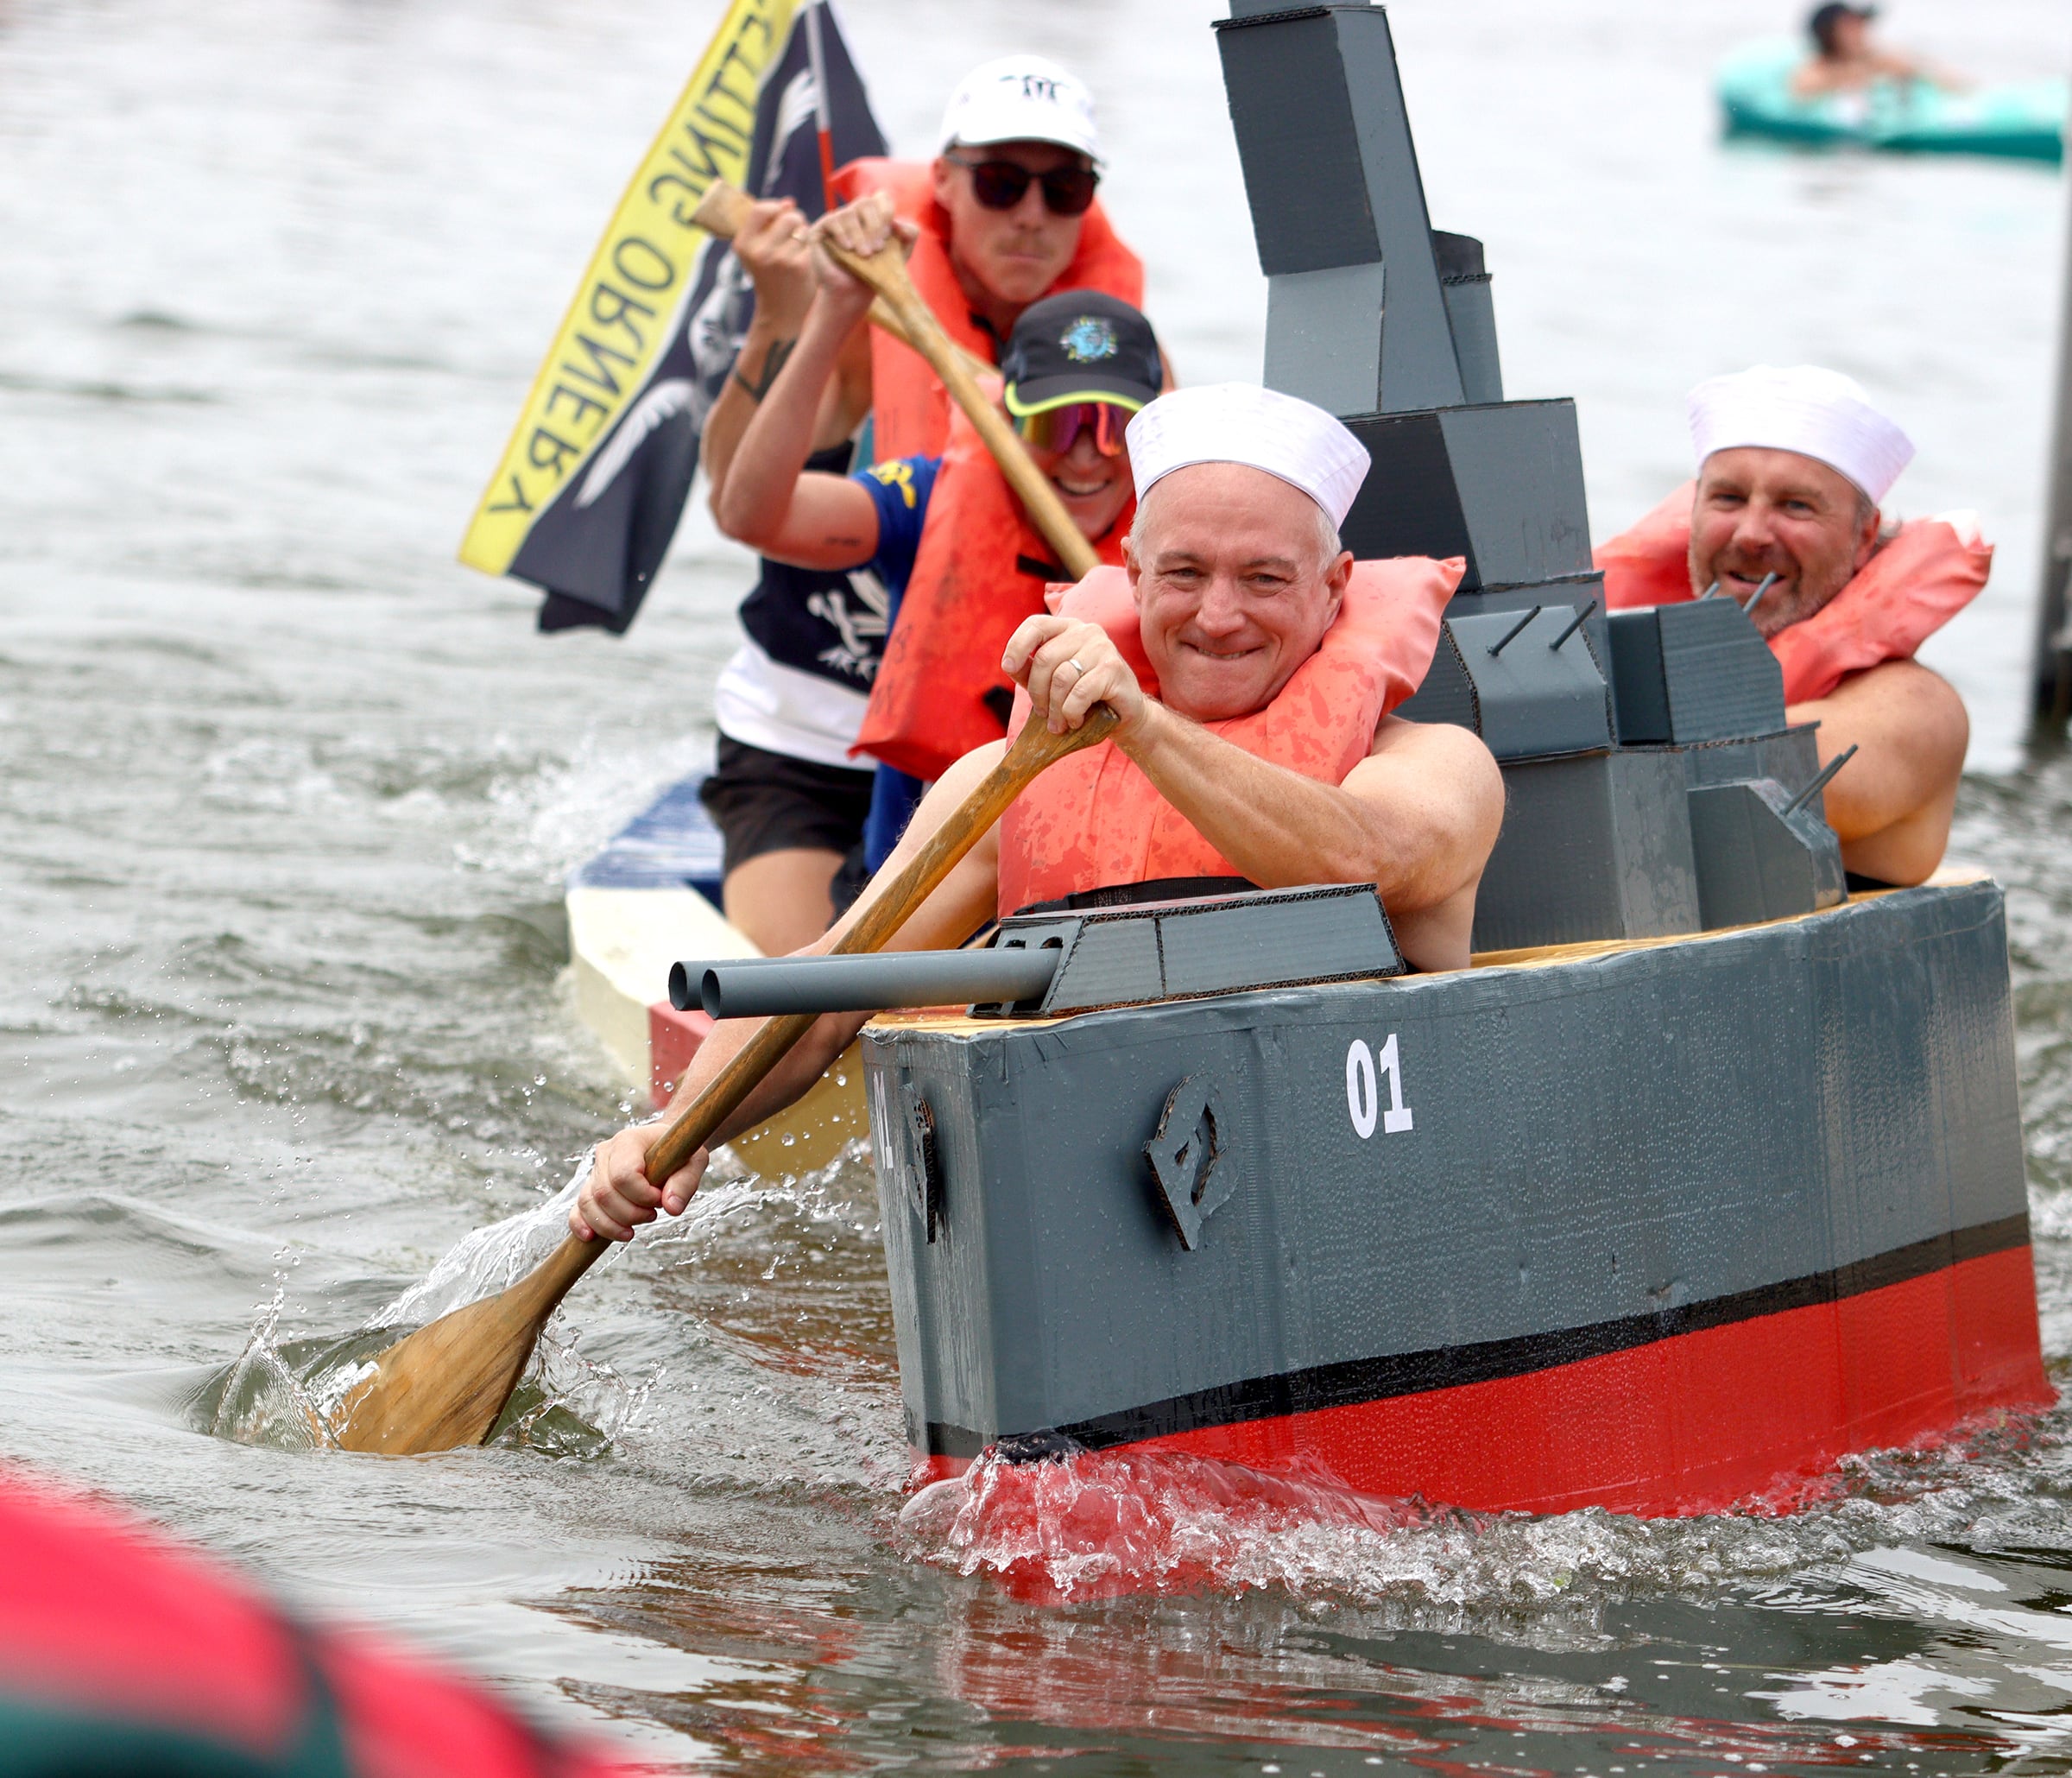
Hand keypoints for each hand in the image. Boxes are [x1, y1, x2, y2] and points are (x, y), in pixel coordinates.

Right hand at [570, 1122, 709, 1241]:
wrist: (667, 1147)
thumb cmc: (679, 1153)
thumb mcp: (693, 1162)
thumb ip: (685, 1183)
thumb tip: (672, 1208)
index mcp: (629, 1141)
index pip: (623, 1175)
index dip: (642, 1196)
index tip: (660, 1199)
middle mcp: (606, 1153)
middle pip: (605, 1193)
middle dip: (630, 1214)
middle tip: (653, 1214)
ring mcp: (595, 1171)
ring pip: (589, 1204)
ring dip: (611, 1225)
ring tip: (632, 1231)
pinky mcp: (591, 1188)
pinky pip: (578, 1209)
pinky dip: (581, 1224)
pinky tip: (590, 1237)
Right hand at [731, 198, 815, 329]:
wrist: (782, 313)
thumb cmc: (770, 276)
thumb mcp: (756, 251)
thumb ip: (767, 224)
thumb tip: (789, 202)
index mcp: (743, 245)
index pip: (761, 209)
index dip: (776, 209)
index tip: (781, 216)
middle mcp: (759, 252)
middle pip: (788, 216)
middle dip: (796, 222)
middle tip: (794, 236)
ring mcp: (780, 259)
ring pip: (803, 228)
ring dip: (805, 235)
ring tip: (798, 250)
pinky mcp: (800, 265)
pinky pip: (812, 242)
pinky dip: (811, 249)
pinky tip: (806, 261)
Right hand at [810, 194, 914, 320]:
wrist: (854, 293)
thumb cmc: (877, 273)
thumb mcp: (902, 254)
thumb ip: (910, 234)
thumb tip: (898, 222)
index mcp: (873, 214)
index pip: (881, 198)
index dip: (886, 212)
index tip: (888, 236)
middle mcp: (854, 213)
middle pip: (865, 203)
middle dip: (873, 226)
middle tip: (877, 250)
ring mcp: (837, 219)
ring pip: (849, 213)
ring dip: (859, 234)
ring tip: (864, 255)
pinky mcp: (821, 228)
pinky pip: (832, 220)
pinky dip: (841, 233)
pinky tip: (847, 248)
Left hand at [1003, 613, 1146, 737]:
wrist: (1123, 714)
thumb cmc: (1083, 697)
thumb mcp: (1051, 681)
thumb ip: (1030, 670)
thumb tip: (1010, 665)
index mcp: (1068, 628)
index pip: (1036, 624)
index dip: (1017, 645)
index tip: (1008, 667)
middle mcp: (1086, 631)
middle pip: (1045, 658)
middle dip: (1037, 692)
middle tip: (1043, 714)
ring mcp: (1102, 647)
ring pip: (1061, 678)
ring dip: (1054, 708)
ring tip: (1058, 724)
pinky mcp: (1113, 668)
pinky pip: (1079, 693)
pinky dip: (1071, 713)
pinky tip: (1076, 721)